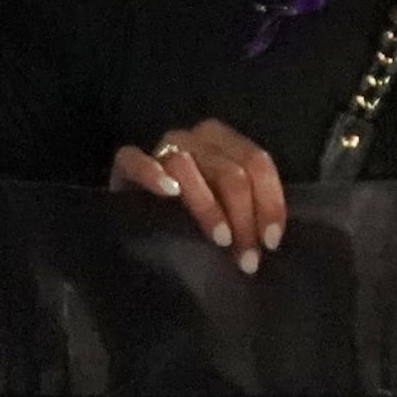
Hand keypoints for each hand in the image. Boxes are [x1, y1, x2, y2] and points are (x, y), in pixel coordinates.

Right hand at [110, 117, 287, 274]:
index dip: (270, 202)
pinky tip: (168, 193)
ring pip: (186, 166)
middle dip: (244, 217)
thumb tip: (271, 239)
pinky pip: (134, 159)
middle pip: (229, 169)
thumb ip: (249, 209)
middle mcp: (196, 137)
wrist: (139, 216)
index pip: (257, 162)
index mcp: (227, 142)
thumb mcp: (228, 207)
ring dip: (208, 206)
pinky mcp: (125, 163)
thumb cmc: (193, 214)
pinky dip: (152, 173)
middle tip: (246, 258)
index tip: (271, 242)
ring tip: (220, 239)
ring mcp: (161, 147)